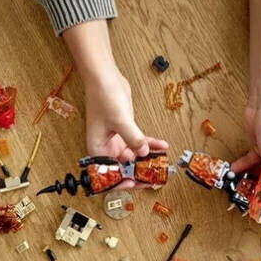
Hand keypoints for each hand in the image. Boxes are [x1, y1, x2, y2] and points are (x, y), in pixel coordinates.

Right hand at [84, 68, 168, 186]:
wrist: (105, 77)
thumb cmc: (104, 97)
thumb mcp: (120, 120)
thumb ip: (133, 138)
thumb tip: (143, 152)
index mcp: (97, 150)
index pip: (107, 174)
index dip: (120, 182)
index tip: (134, 183)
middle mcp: (106, 148)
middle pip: (122, 168)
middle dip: (138, 172)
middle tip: (154, 176)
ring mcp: (116, 140)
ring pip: (133, 157)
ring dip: (147, 160)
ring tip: (162, 163)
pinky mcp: (125, 132)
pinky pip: (139, 143)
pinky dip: (150, 144)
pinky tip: (162, 145)